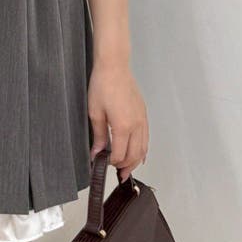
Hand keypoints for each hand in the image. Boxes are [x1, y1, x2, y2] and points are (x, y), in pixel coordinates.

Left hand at [87, 61, 148, 178]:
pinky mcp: (143, 114)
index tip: (103, 164)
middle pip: (134, 155)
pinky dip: (143, 149)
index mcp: (123, 126)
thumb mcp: (95, 113)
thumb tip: (97, 152)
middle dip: (126, 166)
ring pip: (143, 148)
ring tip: (128, 169)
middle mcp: (136, 124)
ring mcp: (142, 119)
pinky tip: (139, 154)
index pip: (119, 154)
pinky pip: (146, 137)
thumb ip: (98, 136)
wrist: (114, 67)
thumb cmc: (103, 85)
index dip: (111, 163)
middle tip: (118, 174)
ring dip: (136, 161)